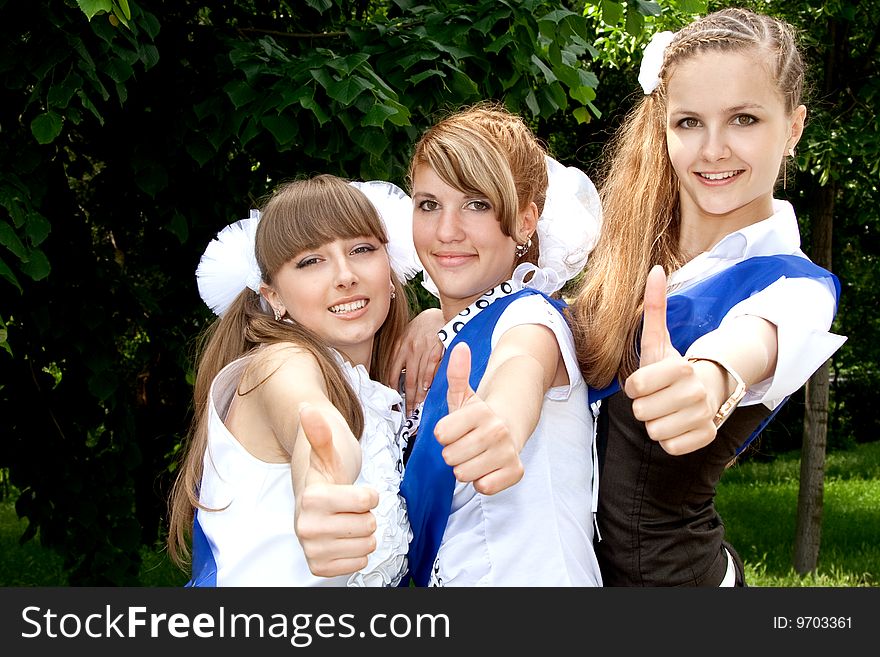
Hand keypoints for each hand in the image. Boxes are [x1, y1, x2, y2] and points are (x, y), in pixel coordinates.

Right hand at [294, 404, 378, 577]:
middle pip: (369, 524)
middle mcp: (307, 526)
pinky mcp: (318, 567)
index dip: (368, 494)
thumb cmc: (326, 476)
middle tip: (348, 508)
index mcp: (311, 497)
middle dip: (364, 515)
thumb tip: (308, 408)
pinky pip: (359, 564)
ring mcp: (311, 549)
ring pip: (367, 545)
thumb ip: (321, 433)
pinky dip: (357, 553)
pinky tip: (343, 539)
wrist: (313, 501)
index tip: (354, 491)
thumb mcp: (327, 453)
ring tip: (345, 522)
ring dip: (362, 534)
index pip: (367, 499)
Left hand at [387, 308, 444, 414]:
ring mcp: (423, 348)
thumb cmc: (422, 329)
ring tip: (419, 406)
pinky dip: (430, 379)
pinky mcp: (437, 347)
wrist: (438, 313)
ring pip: (419, 377)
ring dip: (419, 394)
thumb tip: (397, 380)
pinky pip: (432, 367)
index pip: (392, 374)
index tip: (396, 404)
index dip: (393, 392)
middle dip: (408, 399)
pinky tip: (429, 389)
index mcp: (399, 348)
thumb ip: (401, 357)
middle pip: (407, 380)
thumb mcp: (406, 339)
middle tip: (409, 412)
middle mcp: (409, 348)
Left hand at [433, 342, 523, 494]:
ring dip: (466, 468)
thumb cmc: (478, 416)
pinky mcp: (516, 472)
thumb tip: (460, 346)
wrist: (511, 428)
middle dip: (453, 453)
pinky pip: (484, 487)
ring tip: (475, 455)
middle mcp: (496, 431)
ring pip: (463, 474)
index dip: (444, 434)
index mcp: (480, 411)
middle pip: (450, 457)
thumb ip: (457, 373)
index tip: (456, 429)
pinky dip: (482, 481)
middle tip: (466, 444)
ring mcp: (507, 452)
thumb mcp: (464, 395)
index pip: (440, 435)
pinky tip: (487, 467)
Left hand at [623, 265, 719, 454]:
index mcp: (680, 369)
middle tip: (658, 396)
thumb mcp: (658, 340)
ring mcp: (703, 417)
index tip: (646, 381)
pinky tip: (677, 423)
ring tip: (667, 409)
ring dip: (655, 422)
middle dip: (644, 405)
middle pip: (641, 413)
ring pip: (654, 431)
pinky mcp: (705, 438)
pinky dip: (669, 438)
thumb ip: (655, 306)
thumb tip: (654, 268)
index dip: (634, 386)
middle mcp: (696, 394)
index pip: (635, 388)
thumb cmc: (672, 367)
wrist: (707, 389)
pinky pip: (669, 447)